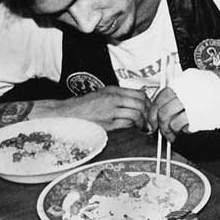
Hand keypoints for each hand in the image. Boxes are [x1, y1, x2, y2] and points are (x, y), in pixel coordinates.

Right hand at [29, 88, 149, 131]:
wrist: (69, 113)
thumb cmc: (85, 106)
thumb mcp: (104, 95)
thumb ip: (120, 97)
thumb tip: (138, 103)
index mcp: (113, 90)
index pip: (139, 94)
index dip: (148, 103)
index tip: (151, 110)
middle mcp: (113, 98)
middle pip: (140, 103)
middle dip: (149, 113)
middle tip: (151, 120)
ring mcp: (110, 110)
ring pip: (135, 113)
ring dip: (143, 121)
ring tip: (144, 126)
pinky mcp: (107, 122)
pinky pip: (126, 123)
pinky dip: (133, 126)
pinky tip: (134, 128)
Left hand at [147, 68, 219, 140]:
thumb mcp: (202, 80)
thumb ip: (186, 89)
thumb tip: (172, 103)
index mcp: (185, 80)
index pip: (160, 96)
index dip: (154, 110)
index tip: (154, 118)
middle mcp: (185, 90)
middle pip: (160, 109)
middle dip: (157, 123)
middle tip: (160, 130)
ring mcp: (191, 103)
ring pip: (168, 120)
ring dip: (168, 131)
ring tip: (173, 135)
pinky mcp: (199, 116)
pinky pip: (181, 127)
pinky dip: (180, 132)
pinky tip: (185, 133)